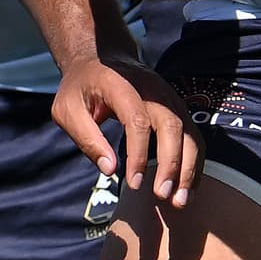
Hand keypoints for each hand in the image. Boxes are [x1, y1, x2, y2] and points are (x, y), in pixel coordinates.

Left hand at [50, 54, 196, 206]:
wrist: (102, 59)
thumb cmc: (80, 88)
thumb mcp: (67, 110)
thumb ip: (86, 138)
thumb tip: (110, 170)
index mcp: (120, 85)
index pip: (137, 120)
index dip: (138, 154)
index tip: (135, 184)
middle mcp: (152, 89)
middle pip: (171, 126)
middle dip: (171, 163)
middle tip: (162, 196)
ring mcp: (170, 98)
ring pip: (189, 133)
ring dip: (188, 168)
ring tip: (179, 201)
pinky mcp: (178, 109)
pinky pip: (193, 137)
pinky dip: (194, 164)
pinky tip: (187, 189)